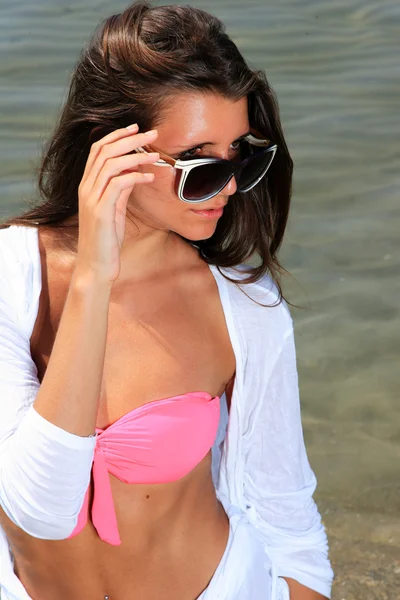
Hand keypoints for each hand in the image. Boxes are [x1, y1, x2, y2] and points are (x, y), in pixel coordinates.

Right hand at [75, 124, 158, 282]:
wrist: (96, 266)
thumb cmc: (106, 240)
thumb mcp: (114, 210)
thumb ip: (120, 190)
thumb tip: (134, 172)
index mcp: (87, 185)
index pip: (98, 150)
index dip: (117, 135)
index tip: (136, 128)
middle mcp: (86, 188)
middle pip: (104, 151)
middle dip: (130, 138)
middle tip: (152, 133)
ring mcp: (91, 199)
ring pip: (111, 164)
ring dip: (136, 155)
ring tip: (156, 154)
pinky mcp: (100, 211)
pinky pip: (118, 184)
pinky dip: (135, 176)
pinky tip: (149, 177)